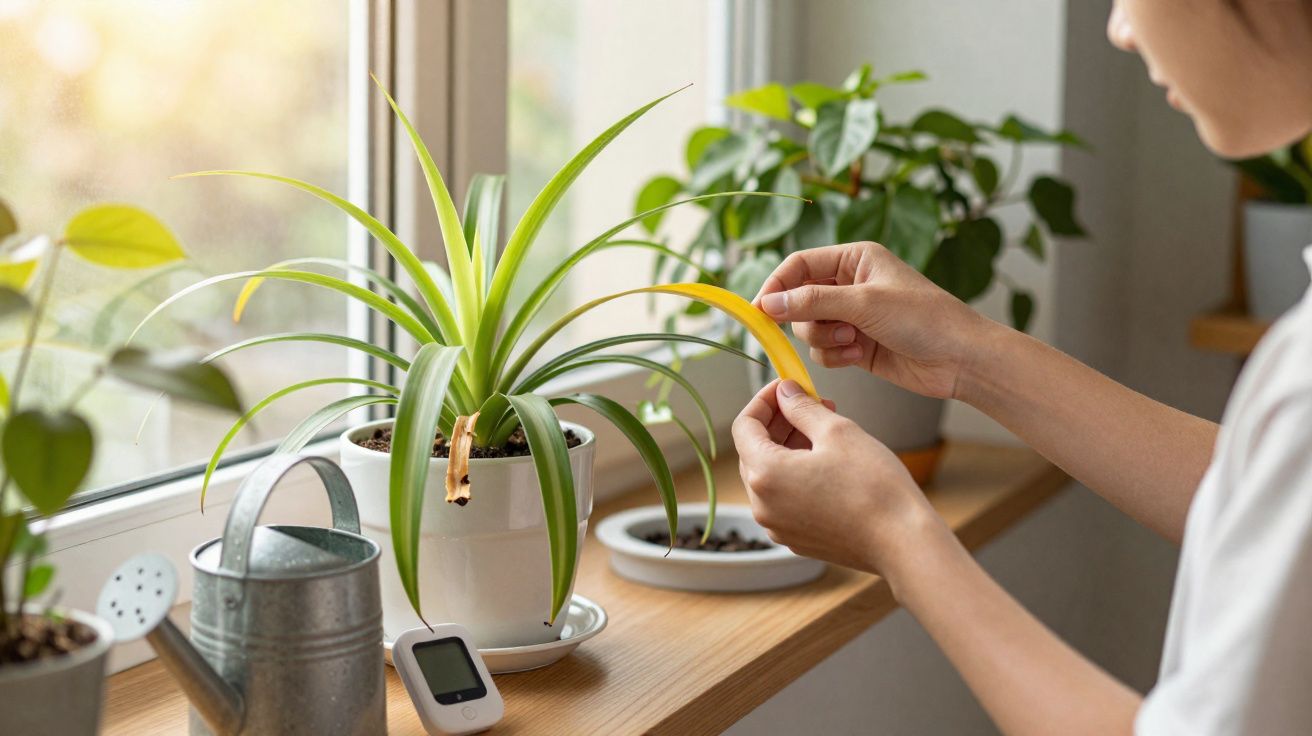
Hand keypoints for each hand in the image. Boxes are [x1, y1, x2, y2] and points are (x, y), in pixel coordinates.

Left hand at [732, 378, 947, 575]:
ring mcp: (778, 526)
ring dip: (789, 448)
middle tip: (810, 403)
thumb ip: (802, 408)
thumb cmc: (874, 487)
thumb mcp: (838, 432)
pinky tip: (826, 462)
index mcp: (765, 475)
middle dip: (779, 423)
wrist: (903, 542)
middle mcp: (762, 505)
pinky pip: (785, 498)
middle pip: (754, 452)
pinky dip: (797, 475)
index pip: (744, 426)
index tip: (785, 387)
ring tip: (824, 429)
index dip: (764, 400)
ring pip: (771, 476)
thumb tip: (785, 392)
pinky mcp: (796, 539)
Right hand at [754, 241, 995, 399]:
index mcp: (854, 259)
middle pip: (798, 299)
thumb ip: (811, 302)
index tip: (759, 311)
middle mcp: (850, 284)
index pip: (798, 265)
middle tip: (831, 329)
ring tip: (855, 342)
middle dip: (809, 320)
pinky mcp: (855, 344)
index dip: (776, 285)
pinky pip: (824, 350)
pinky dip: (836, 356)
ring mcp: (852, 316)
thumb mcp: (863, 303)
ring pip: (808, 329)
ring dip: (825, 340)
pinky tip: (862, 355)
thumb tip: (766, 303)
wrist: (960, 359)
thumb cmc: (924, 319)